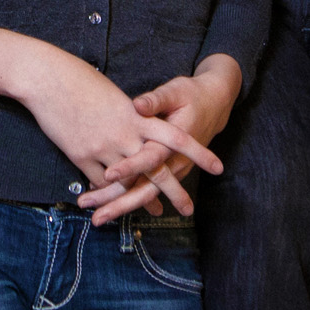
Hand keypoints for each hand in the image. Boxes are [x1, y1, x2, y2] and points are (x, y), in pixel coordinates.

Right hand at [0, 31, 219, 197]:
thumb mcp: (115, 95)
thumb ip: (133, 115)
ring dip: (143, 199)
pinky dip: (112, 193)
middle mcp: (123, 134)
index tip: (217, 166)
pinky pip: (101, 182)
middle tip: (188, 208)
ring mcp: (102, 147)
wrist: (48, 79)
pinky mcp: (81, 156)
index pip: (176, 138)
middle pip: (156, 169)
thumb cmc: (81, 80)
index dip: (198, 152)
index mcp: (136, 116)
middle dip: (174, 190)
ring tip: (157, 211)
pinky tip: (118, 202)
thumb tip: (146, 126)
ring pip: (128, 182)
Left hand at [85, 60, 242, 222]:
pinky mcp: (167, 171)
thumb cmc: (191, 96)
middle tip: (97, 217)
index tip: (108, 174)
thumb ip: (156, 100)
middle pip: (146, 189)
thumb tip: (137, 105)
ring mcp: (171, 170)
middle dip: (120, 203)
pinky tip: (103, 201)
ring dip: (120, 206)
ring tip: (96, 218)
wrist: (214, 105)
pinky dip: (126, 196)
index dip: (130, 167)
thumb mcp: (175, 92)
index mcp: (173, 141)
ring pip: (144, 194)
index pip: (150, 159)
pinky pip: (145, 188)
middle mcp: (173, 161)